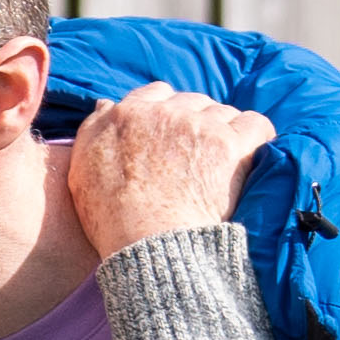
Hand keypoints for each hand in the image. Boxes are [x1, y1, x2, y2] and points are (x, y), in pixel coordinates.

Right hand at [63, 85, 279, 252]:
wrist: (148, 244)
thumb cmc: (111, 217)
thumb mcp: (82, 170)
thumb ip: (94, 129)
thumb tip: (107, 105)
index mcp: (127, 115)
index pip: (157, 95)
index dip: (167, 114)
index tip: (171, 139)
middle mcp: (164, 112)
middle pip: (193, 102)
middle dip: (196, 124)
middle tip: (196, 158)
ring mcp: (199, 125)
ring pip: (223, 113)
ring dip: (224, 133)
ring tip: (219, 166)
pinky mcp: (230, 144)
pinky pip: (256, 125)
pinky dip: (256, 139)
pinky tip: (248, 158)